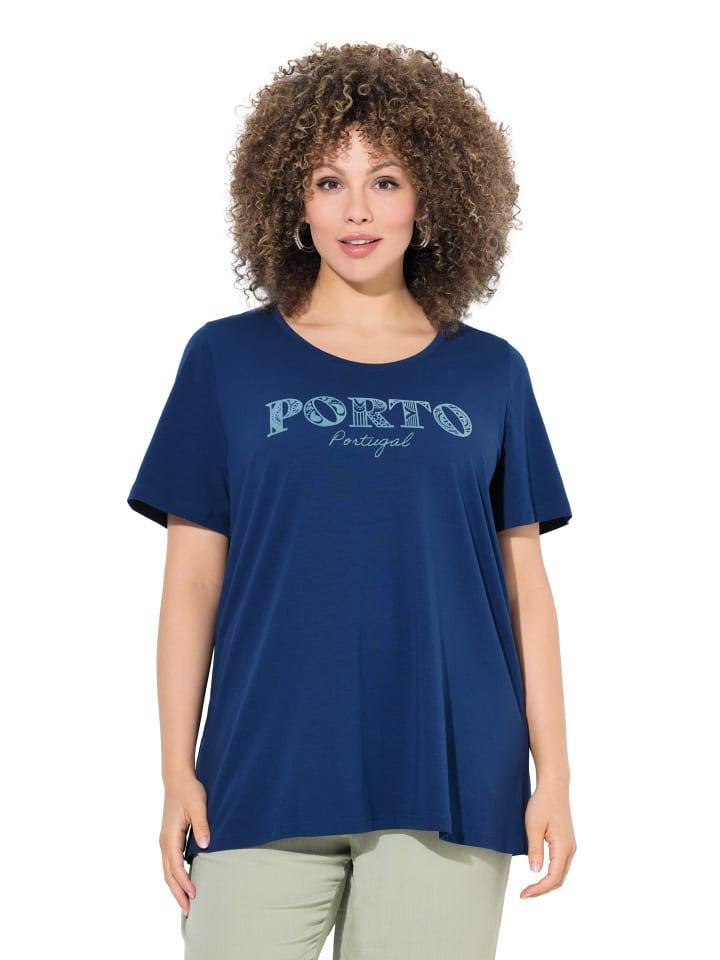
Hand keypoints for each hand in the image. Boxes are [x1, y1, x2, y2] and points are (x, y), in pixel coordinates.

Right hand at [159, 771, 210, 914]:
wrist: (177, 779)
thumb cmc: (189, 791)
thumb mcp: (198, 805)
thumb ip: (202, 825)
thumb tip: (205, 845)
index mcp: (170, 836)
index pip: (175, 865)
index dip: (184, 881)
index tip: (194, 894)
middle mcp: (164, 842)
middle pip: (168, 874)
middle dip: (177, 893)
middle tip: (188, 910)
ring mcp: (165, 841)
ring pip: (167, 870)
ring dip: (175, 887)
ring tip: (186, 902)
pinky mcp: (169, 839)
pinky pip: (170, 863)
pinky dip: (175, 876)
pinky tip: (184, 882)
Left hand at [520, 780, 576, 898]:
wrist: (554, 787)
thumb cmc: (542, 804)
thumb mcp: (533, 826)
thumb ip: (535, 850)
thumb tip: (535, 872)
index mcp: (563, 847)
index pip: (553, 878)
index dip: (538, 889)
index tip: (524, 894)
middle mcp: (570, 849)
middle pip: (559, 879)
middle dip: (542, 890)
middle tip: (524, 894)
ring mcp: (570, 846)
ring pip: (561, 873)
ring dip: (547, 883)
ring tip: (530, 888)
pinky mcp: (566, 842)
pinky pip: (560, 865)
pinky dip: (551, 874)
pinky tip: (539, 874)